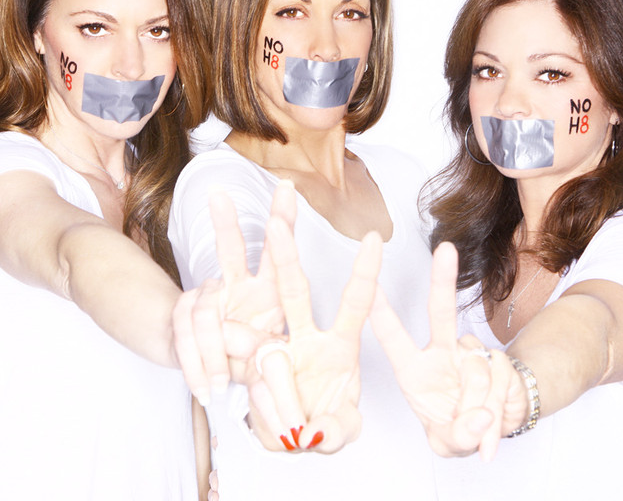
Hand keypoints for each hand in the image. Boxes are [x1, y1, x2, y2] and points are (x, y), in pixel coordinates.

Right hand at [172, 182, 295, 404]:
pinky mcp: (187, 319)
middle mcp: (240, 287)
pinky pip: (186, 337)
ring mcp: (210, 300)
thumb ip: (275, 359)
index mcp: (272, 291)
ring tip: (220, 384)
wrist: (219, 377)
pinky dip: (197, 366)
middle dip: (226, 223)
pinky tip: (205, 386)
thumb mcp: (277, 366)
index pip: (276, 251)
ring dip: (213, 352)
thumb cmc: (259, 368)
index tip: (287, 188)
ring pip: (204, 311)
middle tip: (218, 196)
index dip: (284, 220)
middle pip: (230, 251)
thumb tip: (265, 351)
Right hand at [247, 215, 382, 453]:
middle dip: (285, 248)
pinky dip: (236, 388)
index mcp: (339, 345)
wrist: (292, 435)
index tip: (371, 238)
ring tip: (261, 408)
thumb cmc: (325, 421)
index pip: (355, 303)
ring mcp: (267, 342)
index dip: (364, 272)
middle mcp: (302, 333)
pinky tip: (230, 402)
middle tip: (278, 212)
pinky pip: (226, 361)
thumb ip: (335, 430)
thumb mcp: (339, 430)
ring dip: (230, 344)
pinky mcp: (240, 358)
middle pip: (292, 285)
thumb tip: (312, 432)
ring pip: (248, 317)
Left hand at [370, 242, 527, 460]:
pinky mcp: (498, 359)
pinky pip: (500, 376)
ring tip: (478, 423)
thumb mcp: (448, 442)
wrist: (493, 430)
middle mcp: (440, 353)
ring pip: (477, 366)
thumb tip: (481, 415)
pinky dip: (500, 405)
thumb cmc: (455, 427)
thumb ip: (459, 436)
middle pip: (440, 311)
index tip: (371, 283)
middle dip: (442, 279)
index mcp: (413, 371)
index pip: (393, 337)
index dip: (380, 311)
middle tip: (446, 250)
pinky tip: (493, 416)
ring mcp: (470, 353)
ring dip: (481, 403)